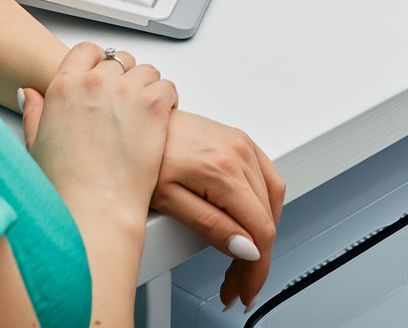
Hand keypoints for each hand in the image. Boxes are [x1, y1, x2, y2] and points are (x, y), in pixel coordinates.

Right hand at [21, 42, 177, 233]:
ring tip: (144, 115)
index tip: (105, 77)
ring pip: (147, 71)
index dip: (98, 63)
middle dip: (124, 79)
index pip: (86, 51)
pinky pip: (167, 87)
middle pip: (119, 61)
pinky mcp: (153, 105)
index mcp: (64, 86)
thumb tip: (30, 93)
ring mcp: (126, 91)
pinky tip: (160, 119)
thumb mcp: (36, 144)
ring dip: (147, 88)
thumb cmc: (65, 186)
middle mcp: (95, 82)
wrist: (93, 208)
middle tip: (126, 105)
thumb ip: (35, 111)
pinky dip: (168, 100)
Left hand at [154, 111, 286, 309]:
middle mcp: (240, 152)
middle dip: (255, 258)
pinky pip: (268, 176)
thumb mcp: (169, 199)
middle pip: (267, 218)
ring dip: (262, 232)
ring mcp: (242, 143)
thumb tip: (246, 248)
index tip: (246, 290)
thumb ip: (210, 226)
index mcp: (223, 169)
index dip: (256, 269)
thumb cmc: (144, 153)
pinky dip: (265, 204)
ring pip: (272, 199)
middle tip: (235, 283)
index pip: (259, 230)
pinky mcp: (240, 139)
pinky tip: (250, 220)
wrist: (134, 117)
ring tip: (241, 257)